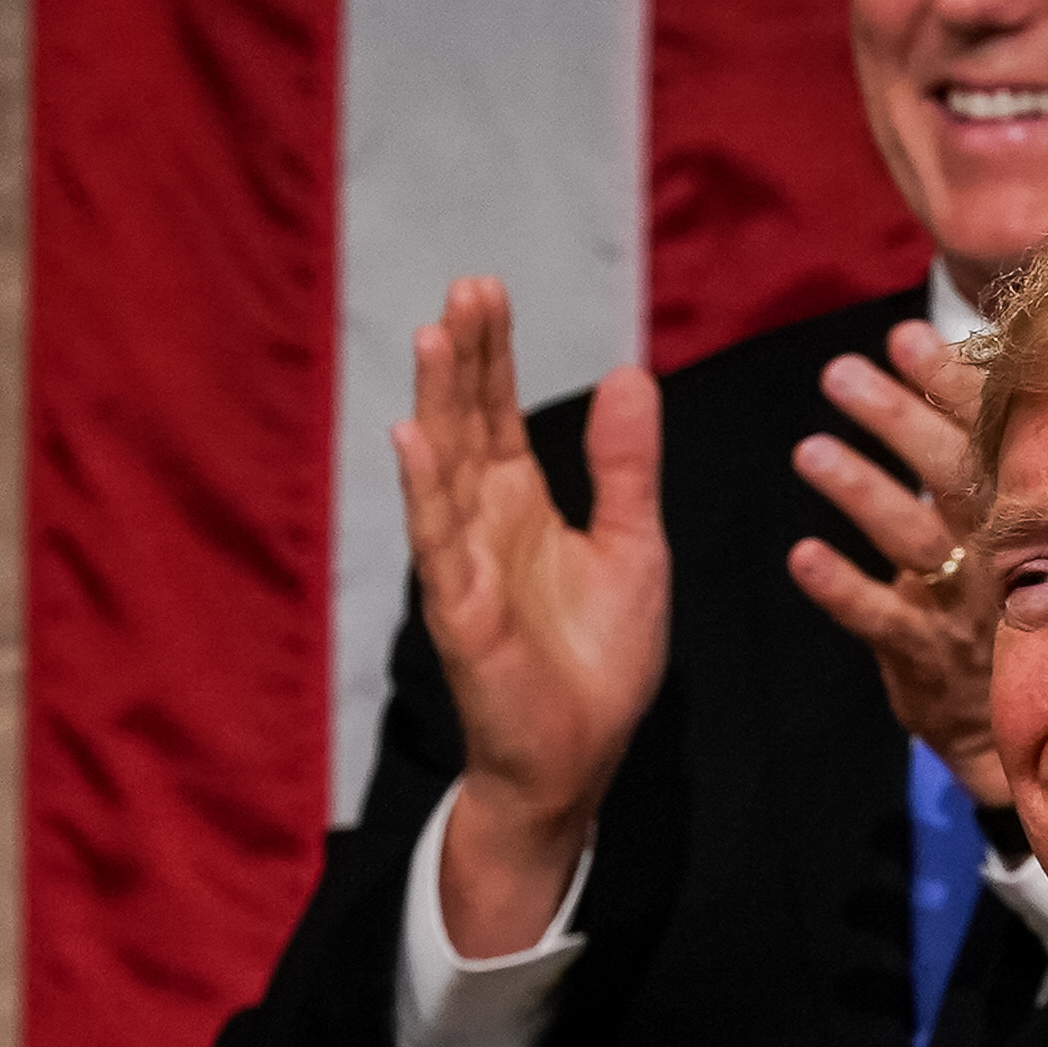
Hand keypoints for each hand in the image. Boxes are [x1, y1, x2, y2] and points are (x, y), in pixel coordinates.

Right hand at [397, 275, 668, 954]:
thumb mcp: (634, 545)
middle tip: (465, 289)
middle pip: (465, 423)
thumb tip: (630, 374)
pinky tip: (413, 439)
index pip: (497, 411)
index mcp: (522, 503)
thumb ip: (626, 466)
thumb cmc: (599, 659)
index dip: (491, 353)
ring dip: (435, 404)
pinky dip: (425, 492)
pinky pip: (439, 544)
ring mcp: (464, 565)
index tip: (487, 289)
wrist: (579, 758)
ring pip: (443, 470)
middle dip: (463, 358)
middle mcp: (483, 523)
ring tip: (431, 338)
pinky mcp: (462, 614)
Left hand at [788, 319, 1003, 802]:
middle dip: (898, 420)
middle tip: (841, 374)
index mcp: (1027, 511)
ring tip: (809, 452)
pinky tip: (804, 558)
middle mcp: (1004, 553)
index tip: (908, 337)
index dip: (950, 385)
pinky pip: (884, 622)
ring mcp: (966, 608)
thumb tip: (963, 354)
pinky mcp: (927, 657)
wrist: (1033, 726)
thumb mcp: (1018, 526)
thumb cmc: (1010, 598)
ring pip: (916, 543)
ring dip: (863, 493)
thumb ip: (990, 451)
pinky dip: (844, 590)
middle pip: (952, 478)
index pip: (993, 436)